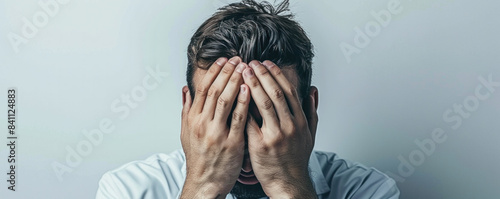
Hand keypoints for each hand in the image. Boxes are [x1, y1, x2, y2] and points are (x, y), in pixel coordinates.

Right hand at [180, 57, 249, 197]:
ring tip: (245, 67)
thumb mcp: (186, 132)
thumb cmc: (199, 158)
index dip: (214, 71)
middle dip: (227, 71)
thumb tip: (186, 89)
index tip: (223, 59)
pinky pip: (238, 118)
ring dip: (235, 81)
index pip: (203, 88)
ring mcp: (216, 133)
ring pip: (225, 100)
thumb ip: (186, 109)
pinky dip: (243, 102)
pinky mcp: (231, 143)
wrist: (205, 182)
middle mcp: (202, 123)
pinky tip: (249, 89)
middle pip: (214, 90)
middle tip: (237, 58)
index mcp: (193, 119)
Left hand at [242, 60, 318, 197]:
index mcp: (301, 122)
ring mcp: (275, 135)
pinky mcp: (260, 145)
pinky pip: (250, 121)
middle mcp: (290, 127)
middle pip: (276, 93)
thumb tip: (312, 90)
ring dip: (252, 85)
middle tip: (251, 63)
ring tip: (243, 73)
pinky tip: (236, 95)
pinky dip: (244, 106)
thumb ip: (311, 111)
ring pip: (264, 104)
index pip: (289, 91)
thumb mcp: (310, 135)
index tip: (267, 63)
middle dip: (263, 75)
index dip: (277, 75)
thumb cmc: (296, 159)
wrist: (288, 183)